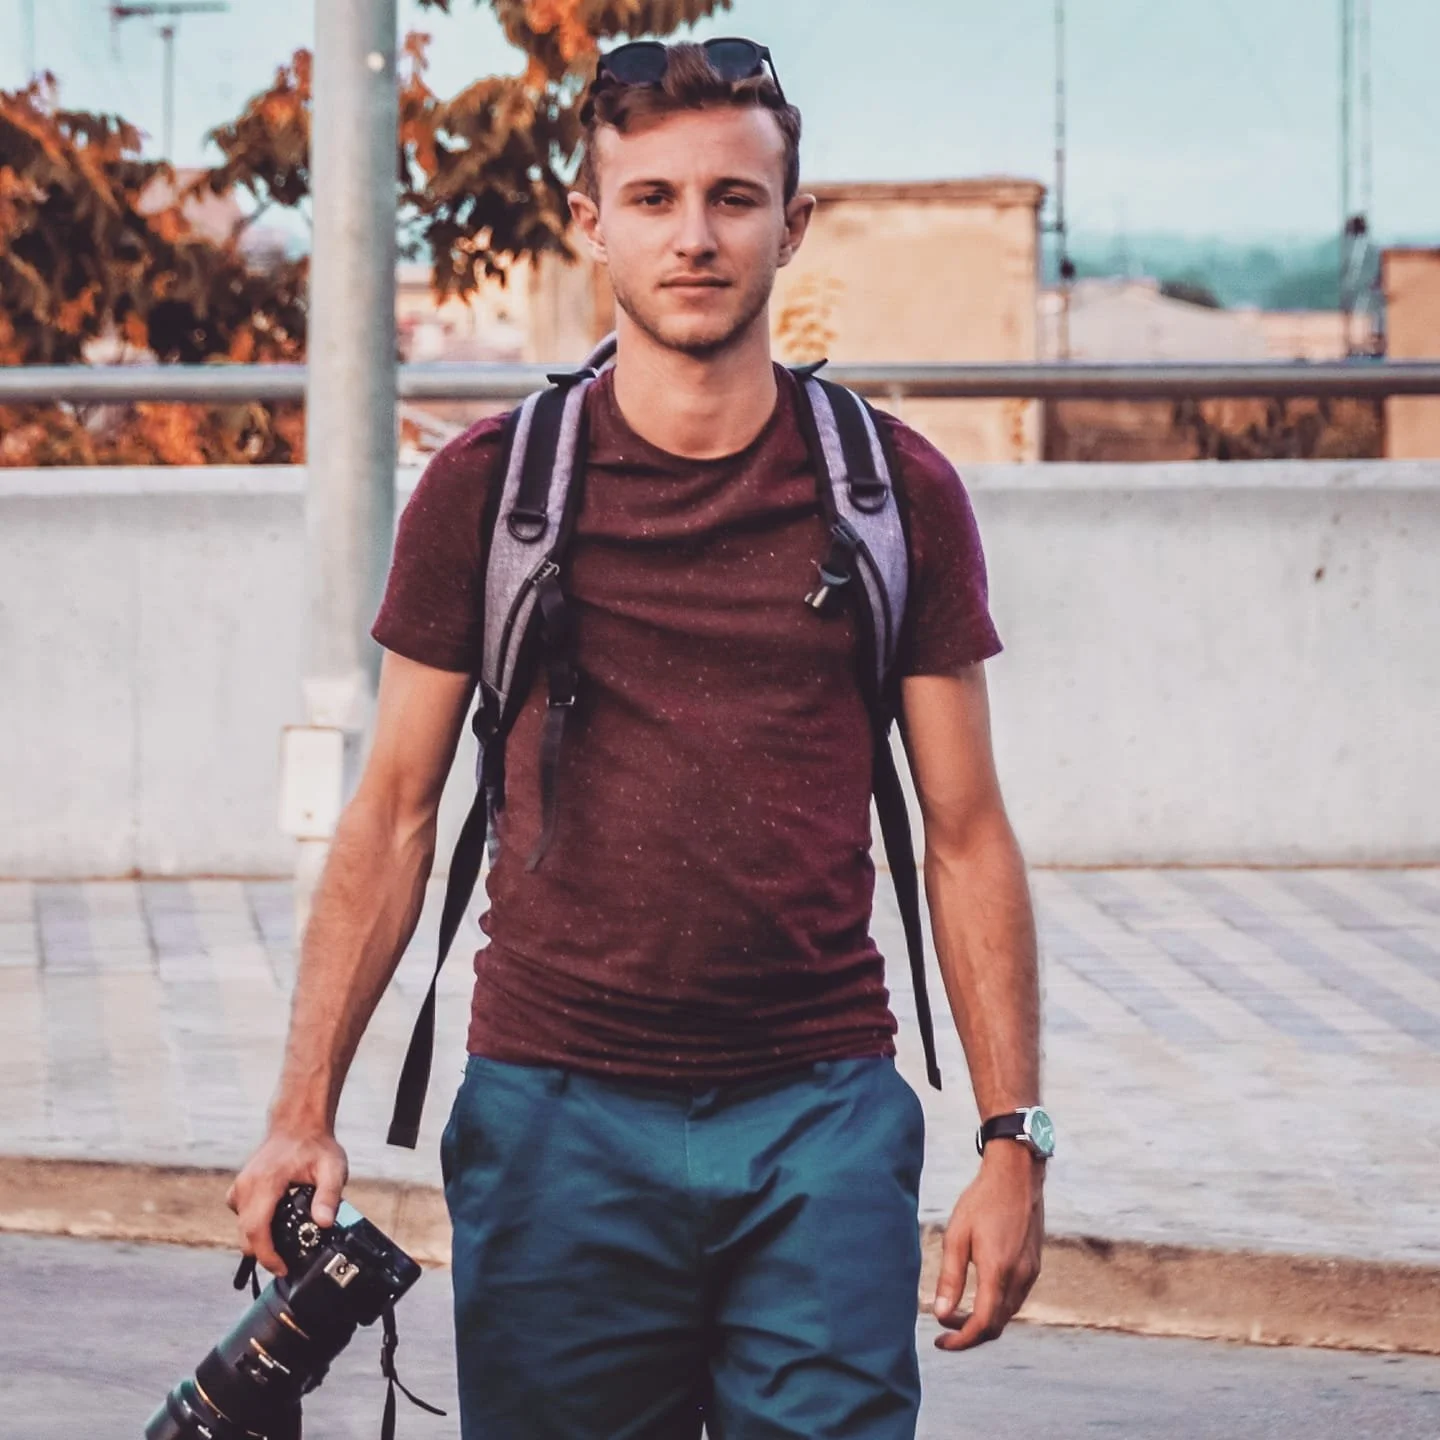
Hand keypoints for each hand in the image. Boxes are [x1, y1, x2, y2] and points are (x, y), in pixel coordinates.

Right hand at [226, 1125, 348, 1276]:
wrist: (299, 1123)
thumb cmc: (316, 1145)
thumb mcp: (333, 1168)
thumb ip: (329, 1196)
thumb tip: (324, 1223)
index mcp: (265, 1182)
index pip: (256, 1230)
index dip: (266, 1256)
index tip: (282, 1269)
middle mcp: (247, 1186)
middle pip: (245, 1234)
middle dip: (264, 1253)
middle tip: (288, 1262)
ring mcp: (240, 1186)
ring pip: (242, 1226)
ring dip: (259, 1239)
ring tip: (286, 1242)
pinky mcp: (240, 1187)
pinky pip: (241, 1216)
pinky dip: (254, 1225)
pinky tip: (276, 1223)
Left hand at [932, 1141, 1044, 1350]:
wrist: (1016, 1176)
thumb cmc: (981, 1201)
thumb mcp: (957, 1236)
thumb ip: (950, 1278)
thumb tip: (939, 1314)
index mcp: (998, 1272)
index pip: (982, 1325)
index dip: (961, 1341)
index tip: (940, 1342)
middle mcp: (1020, 1278)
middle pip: (996, 1326)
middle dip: (969, 1333)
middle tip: (944, 1327)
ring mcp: (1031, 1273)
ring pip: (1007, 1314)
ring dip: (984, 1321)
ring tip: (956, 1312)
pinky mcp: (1034, 1266)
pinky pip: (1016, 1299)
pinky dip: (997, 1307)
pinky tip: (980, 1294)